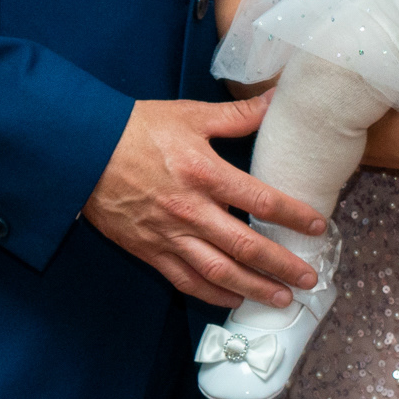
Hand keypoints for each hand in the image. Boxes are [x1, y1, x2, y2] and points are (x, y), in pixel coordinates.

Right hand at [82, 95, 327, 308]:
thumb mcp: (190, 115)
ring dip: (254, 288)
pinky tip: (233, 299)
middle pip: (246, 246)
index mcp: (204, 173)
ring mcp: (169, 235)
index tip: (318, 227)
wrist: (81, 150)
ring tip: (281, 299)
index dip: (294, 216)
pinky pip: (186, 280)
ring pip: (219, 271)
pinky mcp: (149, 250)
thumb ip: (238, 115)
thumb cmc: (136, 128)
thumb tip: (277, 98)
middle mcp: (191, 210)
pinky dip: (212, 294)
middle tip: (309, 279)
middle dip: (282, 265)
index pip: (261, 200)